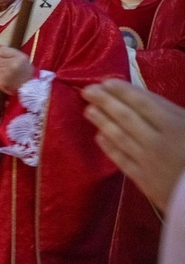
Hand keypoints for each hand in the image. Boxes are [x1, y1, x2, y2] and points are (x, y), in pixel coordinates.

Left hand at [0, 46, 33, 94]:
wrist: (29, 84)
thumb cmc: (24, 67)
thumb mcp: (20, 55)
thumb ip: (7, 49)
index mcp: (16, 61)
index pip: (0, 52)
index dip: (0, 53)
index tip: (3, 56)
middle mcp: (10, 69)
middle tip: (4, 63)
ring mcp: (5, 77)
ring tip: (4, 69)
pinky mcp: (1, 84)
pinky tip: (2, 76)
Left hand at [82, 79, 184, 210]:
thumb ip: (174, 114)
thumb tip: (150, 101)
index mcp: (177, 125)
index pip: (144, 103)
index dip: (123, 92)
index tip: (106, 82)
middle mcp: (158, 141)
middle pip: (126, 117)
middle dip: (105, 102)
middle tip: (87, 90)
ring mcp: (148, 162)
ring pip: (119, 137)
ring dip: (102, 122)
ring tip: (88, 110)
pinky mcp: (144, 181)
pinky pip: (121, 160)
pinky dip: (109, 147)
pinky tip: (99, 137)